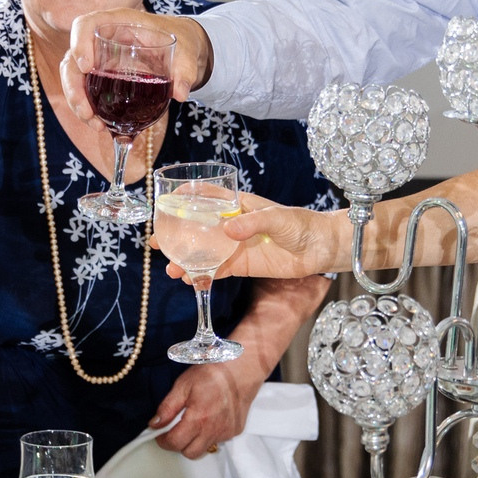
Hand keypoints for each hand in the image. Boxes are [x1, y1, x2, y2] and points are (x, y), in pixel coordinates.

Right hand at [57, 7, 211, 124]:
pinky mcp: (101, 76)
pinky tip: (101, 125)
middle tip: (86, 112)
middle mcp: (102, 39)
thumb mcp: (186, 52)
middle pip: (72, 58)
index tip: (86, 67)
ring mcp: (98, 58)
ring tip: (94, 124)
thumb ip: (185, 70)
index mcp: (119, 22)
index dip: (79, 43)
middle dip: (73, 87)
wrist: (181, 49)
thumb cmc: (180, 40)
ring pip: (74, 77)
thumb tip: (181, 93)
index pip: (86, 24)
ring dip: (78, 102)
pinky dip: (89, 109)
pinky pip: (86, 91)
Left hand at [149, 359, 260, 456]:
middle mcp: (213, 430)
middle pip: (190, 453)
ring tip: (193, 423)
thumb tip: (155, 424)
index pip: (175, 443)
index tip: (160, 436)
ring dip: (195, 441)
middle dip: (179, 445)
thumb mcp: (183, 386)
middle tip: (175, 431)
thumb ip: (167, 408)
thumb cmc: (213, 373)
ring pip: (204, 448)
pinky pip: (217, 440)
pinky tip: (209, 419)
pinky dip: (209, 434)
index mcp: (198, 419)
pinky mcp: (235, 431)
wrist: (241, 368)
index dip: (164, 441)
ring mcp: (226, 432)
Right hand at [158, 194, 353, 279]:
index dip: (185, 198)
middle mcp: (232, 224)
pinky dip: (202, 276)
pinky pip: (217, 270)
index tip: (165, 203)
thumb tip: (226, 231)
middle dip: (176, 234)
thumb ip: (253, 223)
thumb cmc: (301, 224)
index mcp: (238, 205)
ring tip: (171, 269)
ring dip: (185, 259)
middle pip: (197, 227)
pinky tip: (189, 281)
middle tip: (157, 242)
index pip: (207, 196)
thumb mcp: (277, 218)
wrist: (320, 248)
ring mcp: (235, 246)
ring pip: (203, 251)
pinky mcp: (242, 265)